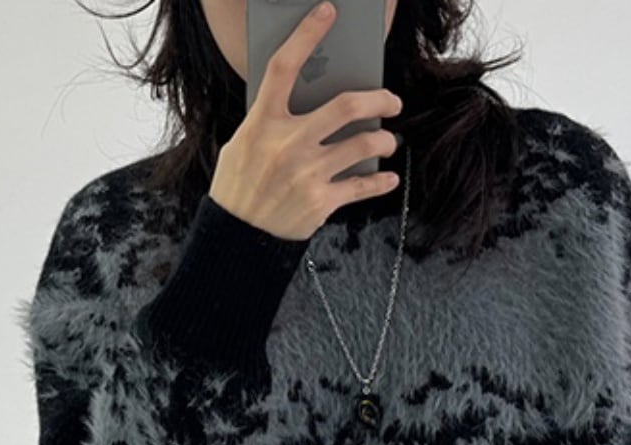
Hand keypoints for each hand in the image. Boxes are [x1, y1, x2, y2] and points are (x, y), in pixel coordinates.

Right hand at [211, 0, 403, 240]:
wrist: (238, 236)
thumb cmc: (240, 185)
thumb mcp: (243, 144)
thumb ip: (271, 120)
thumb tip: (305, 99)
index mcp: (263, 123)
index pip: (285, 67)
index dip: (307, 34)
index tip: (328, 13)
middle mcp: (287, 144)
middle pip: (345, 105)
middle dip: (378, 98)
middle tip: (392, 100)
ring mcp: (307, 174)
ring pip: (363, 143)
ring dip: (384, 138)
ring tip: (389, 139)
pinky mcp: (321, 203)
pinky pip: (362, 186)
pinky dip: (381, 181)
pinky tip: (390, 177)